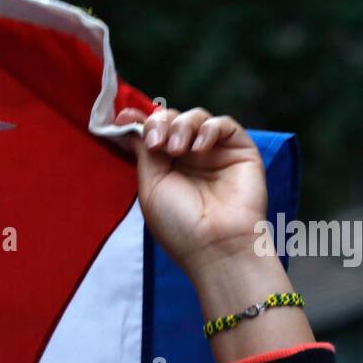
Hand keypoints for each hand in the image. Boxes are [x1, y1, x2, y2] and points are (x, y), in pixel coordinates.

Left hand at [114, 106, 266, 279]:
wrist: (215, 246)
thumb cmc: (179, 225)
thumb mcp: (151, 187)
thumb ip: (143, 153)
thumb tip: (127, 125)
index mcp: (166, 167)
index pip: (153, 133)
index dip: (138, 121)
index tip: (122, 117)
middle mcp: (190, 157)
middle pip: (171, 119)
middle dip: (159, 123)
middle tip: (155, 143)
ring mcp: (215, 152)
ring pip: (196, 117)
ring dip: (181, 126)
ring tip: (176, 150)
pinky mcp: (240, 150)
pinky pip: (224, 124)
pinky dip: (208, 129)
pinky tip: (199, 149)